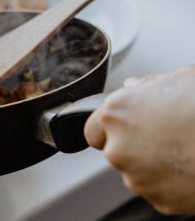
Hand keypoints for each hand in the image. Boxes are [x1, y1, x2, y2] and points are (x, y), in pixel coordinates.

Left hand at [84, 65, 194, 214]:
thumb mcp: (181, 79)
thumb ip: (147, 84)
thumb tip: (134, 87)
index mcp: (116, 114)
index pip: (93, 127)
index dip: (108, 126)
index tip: (123, 126)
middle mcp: (118, 148)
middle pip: (114, 149)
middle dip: (132, 143)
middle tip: (164, 133)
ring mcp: (136, 178)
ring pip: (135, 170)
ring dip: (150, 162)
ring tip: (183, 147)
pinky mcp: (158, 200)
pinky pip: (155, 188)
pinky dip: (168, 180)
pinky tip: (190, 165)